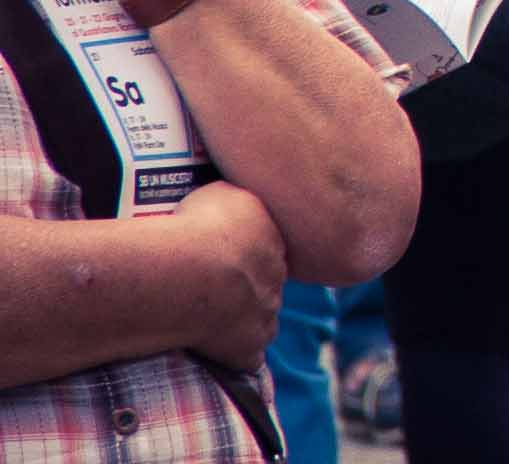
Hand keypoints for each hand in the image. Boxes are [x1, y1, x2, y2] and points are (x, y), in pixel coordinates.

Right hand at [170, 182, 288, 371]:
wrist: (191, 272)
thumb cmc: (196, 226)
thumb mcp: (219, 192)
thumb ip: (233, 198)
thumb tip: (232, 199)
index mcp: (273, 239)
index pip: (266, 248)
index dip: (243, 254)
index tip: (221, 257)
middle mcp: (277, 276)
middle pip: (266, 283)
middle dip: (245, 286)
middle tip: (209, 288)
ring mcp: (266, 314)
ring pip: (260, 318)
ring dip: (241, 321)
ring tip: (206, 320)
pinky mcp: (249, 348)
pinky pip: (247, 357)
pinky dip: (235, 357)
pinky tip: (215, 355)